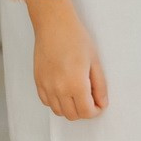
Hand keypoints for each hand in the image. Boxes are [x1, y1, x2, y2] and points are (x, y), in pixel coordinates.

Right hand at [24, 0, 107, 120]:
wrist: (54, 24)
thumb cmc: (76, 38)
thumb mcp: (94, 60)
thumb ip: (99, 85)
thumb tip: (102, 102)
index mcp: (75, 84)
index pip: (86, 112)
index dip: (95, 111)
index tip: (98, 104)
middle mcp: (58, 89)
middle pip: (72, 115)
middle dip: (84, 111)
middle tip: (90, 99)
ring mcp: (46, 86)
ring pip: (58, 111)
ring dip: (70, 108)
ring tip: (77, 93)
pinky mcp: (38, 81)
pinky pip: (47, 102)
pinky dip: (56, 102)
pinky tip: (64, 90)